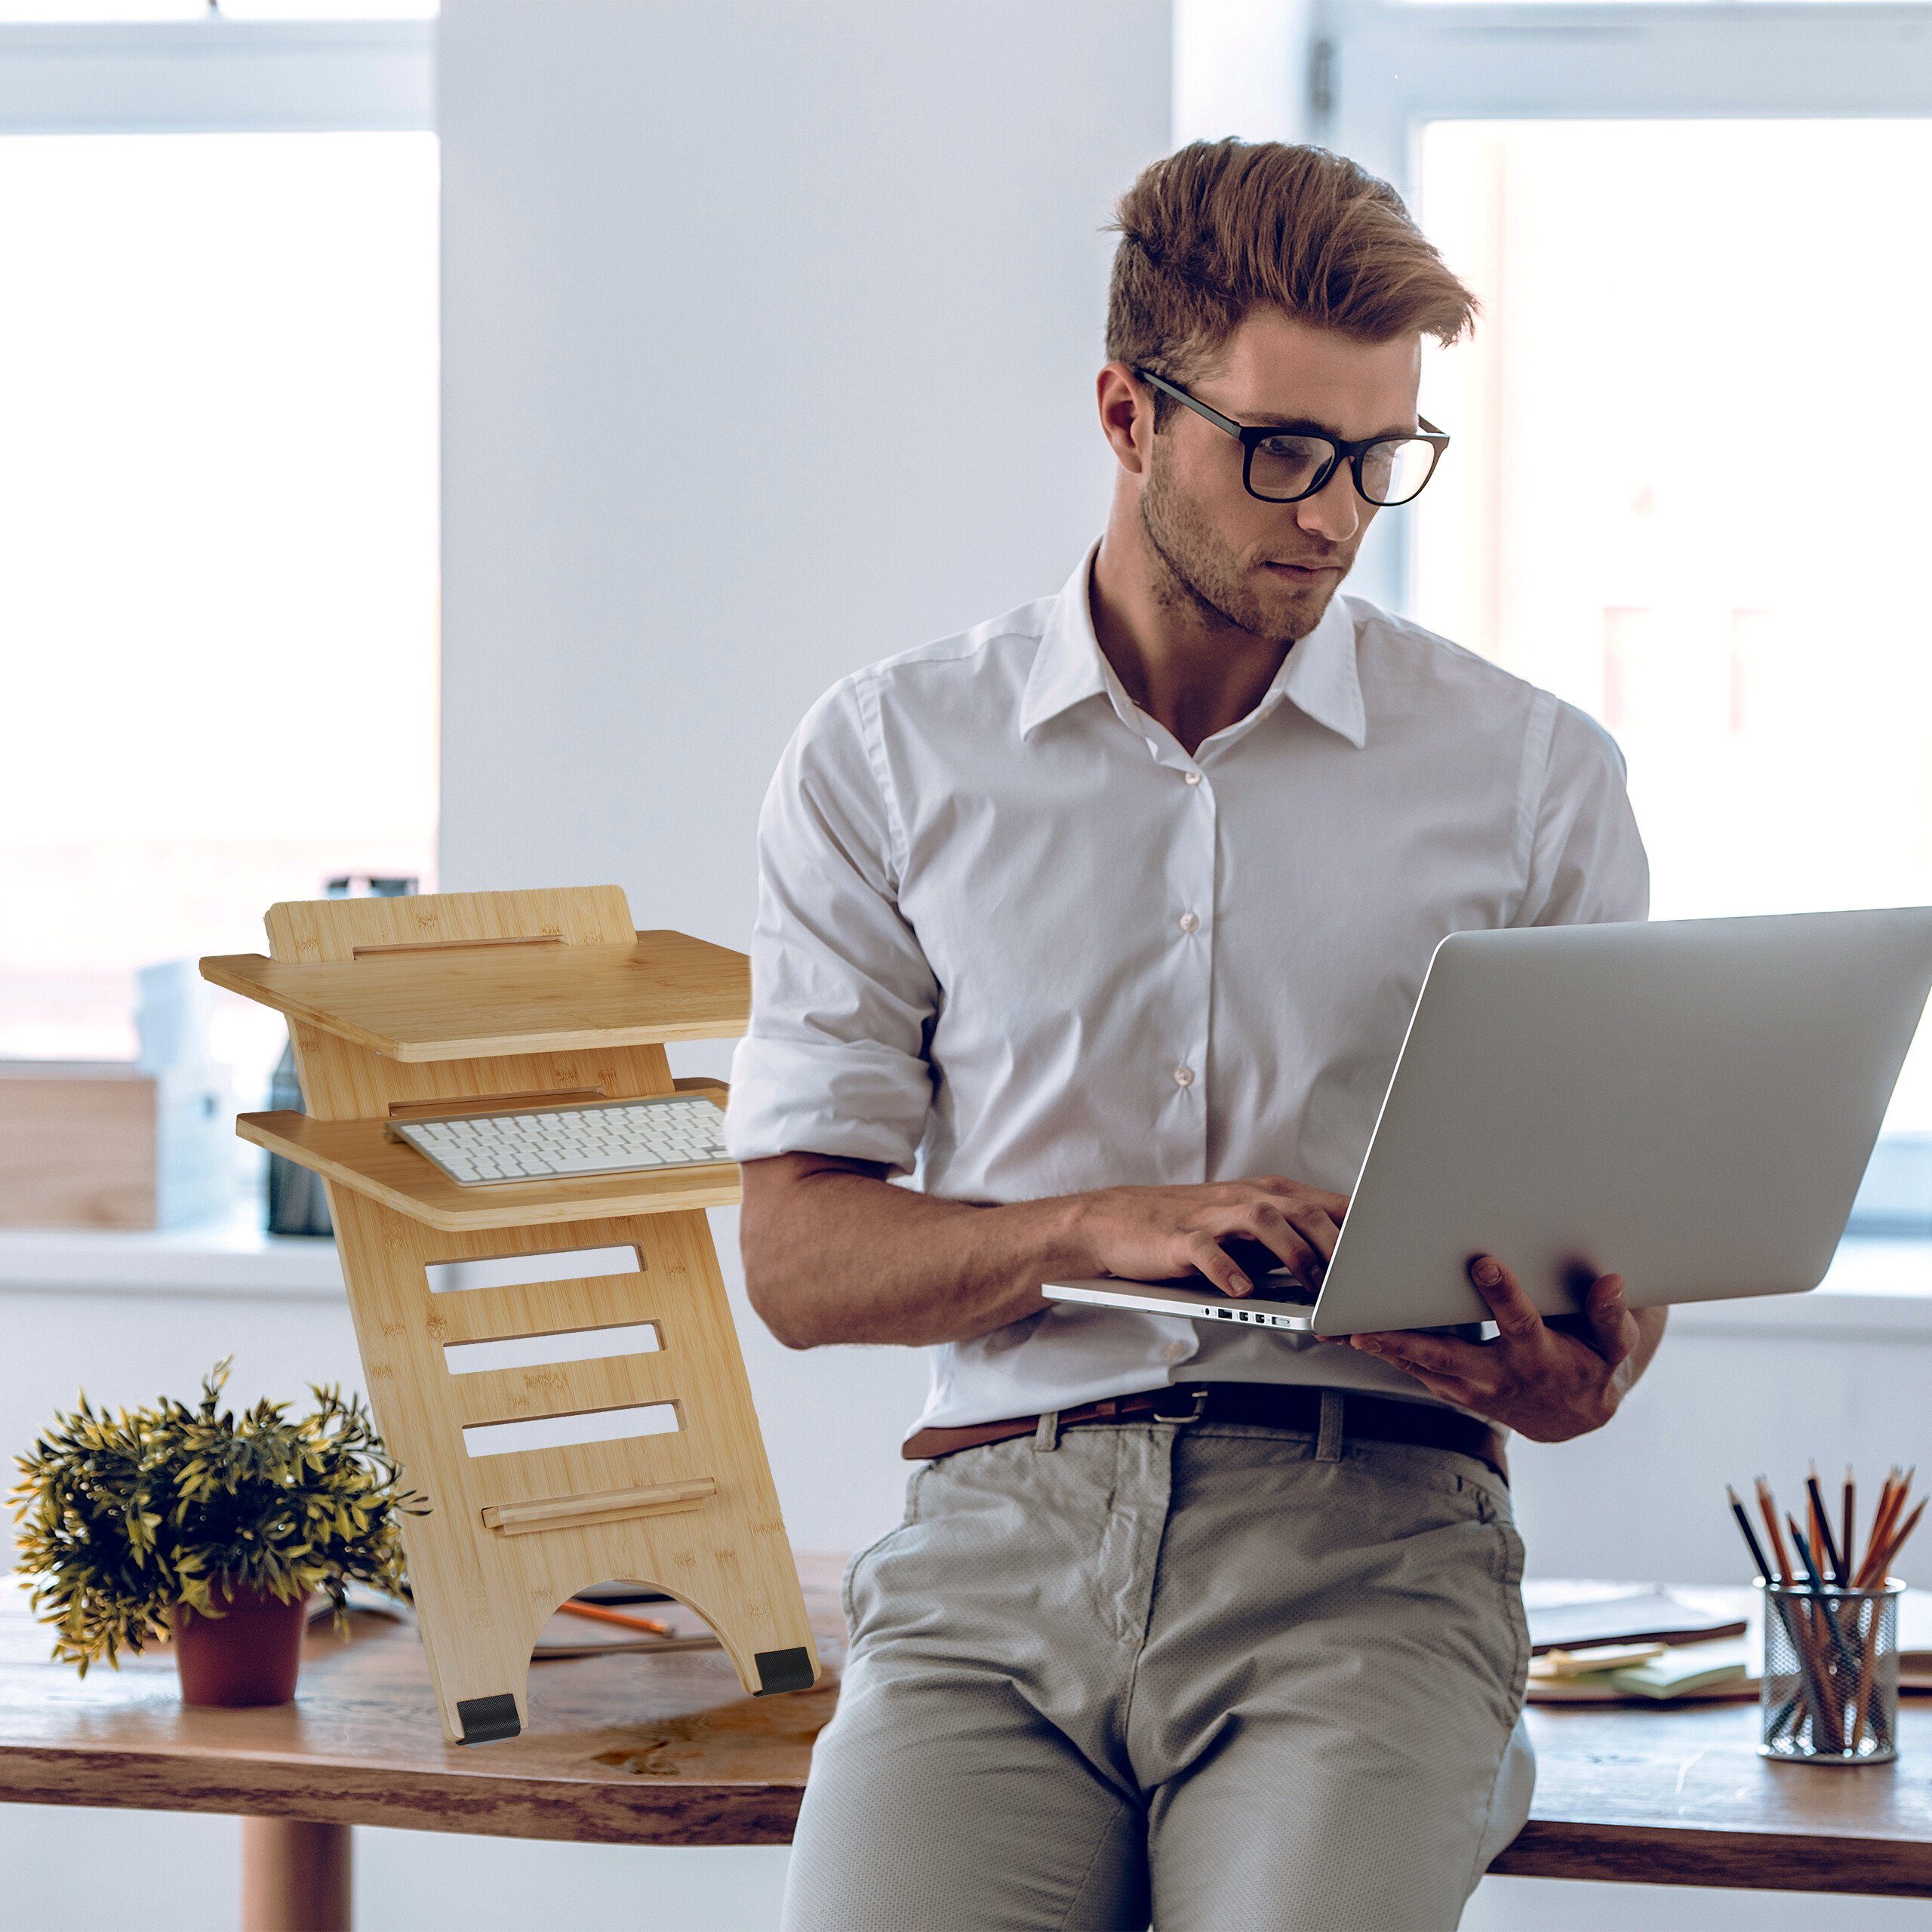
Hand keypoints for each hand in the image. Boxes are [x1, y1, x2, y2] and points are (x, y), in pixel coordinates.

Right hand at [1072, 1177, 1348, 1296]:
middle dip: (1336, 1243)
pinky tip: (1242, 1289)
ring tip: (1313, 1286)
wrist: (1116, 1221)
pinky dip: (1228, 1269)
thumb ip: (1287, 1238)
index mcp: (1265, 1195)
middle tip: (1358, 1279)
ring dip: (1294, 1253)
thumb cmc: (1186, 1226)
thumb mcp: (1244, 1226)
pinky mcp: (1178, 1238)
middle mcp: (1242, 1198)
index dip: (1359, 1227)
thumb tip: (1339, 1265)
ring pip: (1263, 1221)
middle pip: (1302, 1209)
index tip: (1388, 1255)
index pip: (1324, 1202)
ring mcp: (1210, 1216)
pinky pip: (1207, 1249)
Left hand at [1344, 1254, 1664, 1442]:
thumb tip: (1611, 1281)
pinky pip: (1410, 1367)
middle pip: (1448, 1356)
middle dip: (1409, 1338)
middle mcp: (1499, 1377)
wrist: (1572, 1415)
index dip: (1503, 1295)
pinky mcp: (1449, 1387)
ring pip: (1418, 1365)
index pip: (1519, 1323)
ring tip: (1337, 1326)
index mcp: (1540, 1357)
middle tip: (1369, 1322)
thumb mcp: (1613, 1344)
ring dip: (1379, 1347)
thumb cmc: (1592, 1365)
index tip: (1484, 1263)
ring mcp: (1469, 1387)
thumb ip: (1611, 1315)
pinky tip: (1343, 1332)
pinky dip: (1379, 1350)